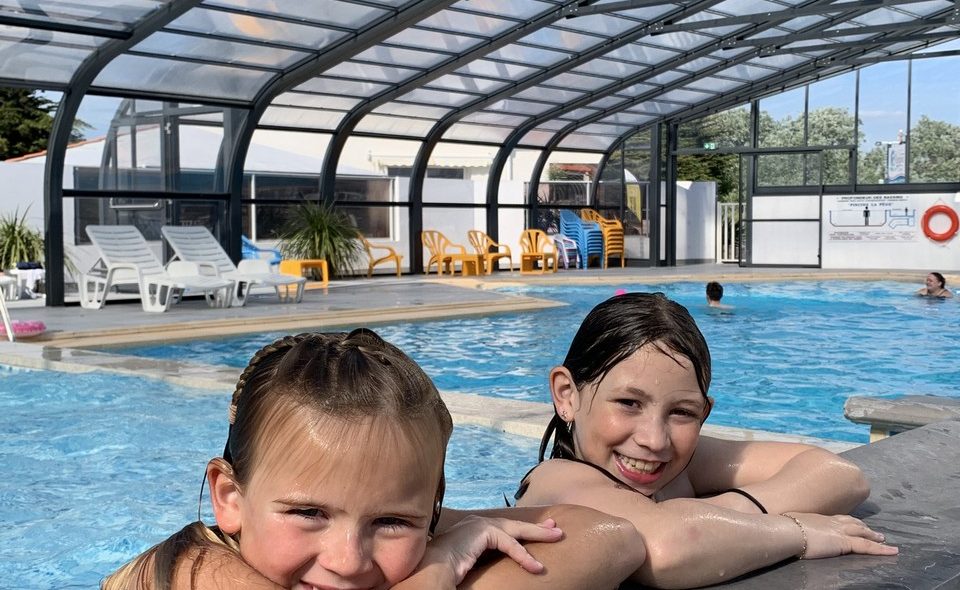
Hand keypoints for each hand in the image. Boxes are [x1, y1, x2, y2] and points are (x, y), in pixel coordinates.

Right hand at [421, 515, 562, 585]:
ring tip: (558, 538)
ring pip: (517, 530)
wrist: (432, 569)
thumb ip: (484, 557)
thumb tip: (497, 565)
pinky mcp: (483, 531)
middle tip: (556, 527)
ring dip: (539, 535)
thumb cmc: (447, 570)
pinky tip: (536, 567)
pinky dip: (524, 557)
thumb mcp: (471, 561)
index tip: (543, 529)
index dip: (525, 529)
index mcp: (475, 529)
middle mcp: (478, 522)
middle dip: (537, 526)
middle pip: (515, 524)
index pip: (506, 528)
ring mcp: (480, 524)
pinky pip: (509, 544)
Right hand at [786, 513, 898, 558]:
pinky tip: (892, 551)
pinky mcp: (845, 543)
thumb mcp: (788, 523)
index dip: (847, 520)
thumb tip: (784, 527)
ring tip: (884, 539)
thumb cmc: (783, 528)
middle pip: (852, 522)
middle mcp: (831, 522)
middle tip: (873, 530)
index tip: (853, 522)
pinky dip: (881, 549)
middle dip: (863, 526)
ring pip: (862, 532)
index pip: (837, 518)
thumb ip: (792, 525)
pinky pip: (867, 546)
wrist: (787, 531)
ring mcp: (840, 531)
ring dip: (874, 535)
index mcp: (818, 518)